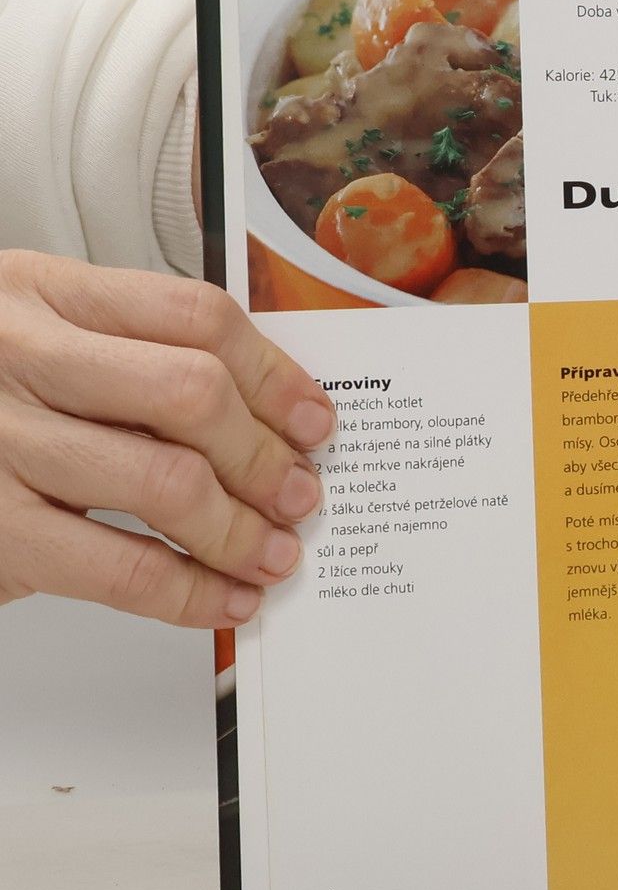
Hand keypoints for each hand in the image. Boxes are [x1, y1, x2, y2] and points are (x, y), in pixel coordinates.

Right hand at [0, 251, 333, 627]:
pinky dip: (191, 592)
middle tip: (300, 495)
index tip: (314, 419)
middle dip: (265, 456)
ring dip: (241, 530)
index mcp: (44, 293)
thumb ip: (140, 358)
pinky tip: (225, 597)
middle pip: (192, 394)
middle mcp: (18, 356)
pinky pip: (121, 566)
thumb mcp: (48, 342)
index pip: (195, 316)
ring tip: (273, 552)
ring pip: (167, 481)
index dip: (275, 374)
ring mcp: (0, 441)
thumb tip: (276, 419)